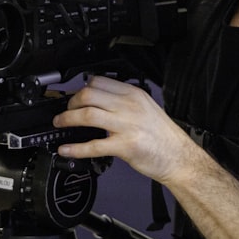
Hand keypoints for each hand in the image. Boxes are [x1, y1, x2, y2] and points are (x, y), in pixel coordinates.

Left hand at [53, 76, 193, 182]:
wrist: (178, 157)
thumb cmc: (163, 136)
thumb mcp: (146, 107)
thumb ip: (123, 101)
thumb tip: (99, 100)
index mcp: (134, 94)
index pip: (99, 81)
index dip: (81, 88)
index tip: (74, 96)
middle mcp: (129, 106)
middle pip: (89, 94)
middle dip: (71, 102)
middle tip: (65, 111)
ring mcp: (127, 125)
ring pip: (88, 115)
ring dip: (68, 119)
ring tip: (60, 124)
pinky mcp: (125, 146)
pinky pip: (94, 145)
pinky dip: (76, 148)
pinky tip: (66, 149)